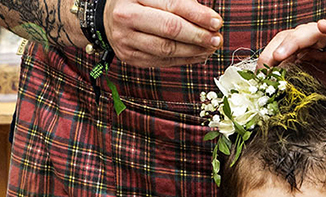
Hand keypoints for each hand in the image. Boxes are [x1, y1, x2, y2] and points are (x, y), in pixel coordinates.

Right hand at [105, 0, 222, 66]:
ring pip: (166, 49)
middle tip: (216, 38)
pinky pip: (161, 61)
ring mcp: (125, 40)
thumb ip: (180, 2)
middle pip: (169, 30)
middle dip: (197, 35)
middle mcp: (126, 17)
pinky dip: (183, 60)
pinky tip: (198, 55)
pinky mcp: (129, 57)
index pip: (172, 5)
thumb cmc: (137, 2)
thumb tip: (208, 18)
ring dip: (193, 51)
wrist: (108, 18)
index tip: (216, 21)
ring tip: (210, 48)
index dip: (197, 15)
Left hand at [257, 19, 325, 97]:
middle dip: (273, 52)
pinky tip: (324, 24)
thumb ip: (296, 86)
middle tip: (264, 67)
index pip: (280, 49)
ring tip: (280, 53)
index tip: (256, 77)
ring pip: (310, 34)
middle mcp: (314, 41)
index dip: (266, 61)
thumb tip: (271, 100)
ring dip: (293, 42)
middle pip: (289, 38)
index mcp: (303, 50)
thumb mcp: (314, 84)